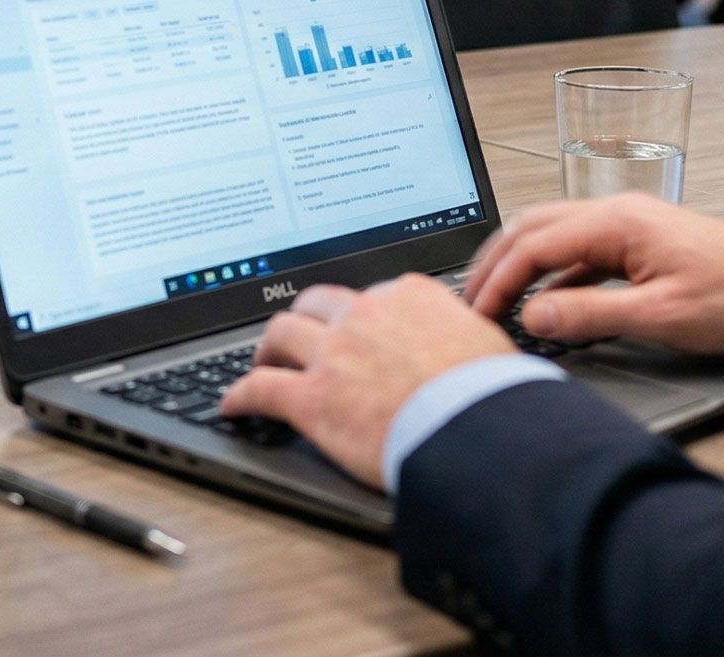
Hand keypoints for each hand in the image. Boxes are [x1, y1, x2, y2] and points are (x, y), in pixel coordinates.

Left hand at [220, 276, 513, 489]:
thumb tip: (471, 342)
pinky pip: (260, 389)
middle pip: (317, 302)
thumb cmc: (491, 394)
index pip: (371, 294)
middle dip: (306, 317)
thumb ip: (463, 332)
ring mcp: (334, 354)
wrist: (477, 428)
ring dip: (268, 347)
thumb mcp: (487, 343)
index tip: (354, 326)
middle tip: (301, 336)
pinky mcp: (311, 398)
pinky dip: (240, 395)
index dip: (358, 314)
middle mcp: (365, 316)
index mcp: (408, 296)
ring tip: (263, 361)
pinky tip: (232, 404)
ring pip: (281, 333)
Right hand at [463, 193, 723, 354]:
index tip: (481, 311)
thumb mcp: (658, 316)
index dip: (499, 279)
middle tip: (472, 299)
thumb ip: (589, 314)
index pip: (534, 243)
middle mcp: (617, 211)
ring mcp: (628, 224)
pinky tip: (547, 302)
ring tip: (497, 297)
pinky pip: (580, 250)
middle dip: (496, 262)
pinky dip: (553, 273)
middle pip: (533, 227)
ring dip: (521, 264)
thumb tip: (534, 314)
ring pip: (554, 234)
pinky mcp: (639, 241)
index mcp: (617, 221)